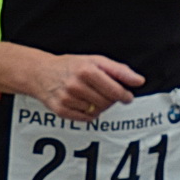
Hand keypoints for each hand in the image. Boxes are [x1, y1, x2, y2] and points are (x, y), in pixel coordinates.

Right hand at [30, 52, 144, 120]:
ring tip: (92, 96)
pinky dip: (89, 114)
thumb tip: (139, 81)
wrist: (41, 72)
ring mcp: (67, 99)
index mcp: (86, 70)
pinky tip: (83, 103)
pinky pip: (85, 119)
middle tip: (107, 94)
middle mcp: (75, 85)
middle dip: (111, 100)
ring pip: (96, 112)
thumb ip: (119, 71)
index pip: (114, 90)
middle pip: (106, 102)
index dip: (124, 96)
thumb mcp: (95, 61)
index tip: (127, 97)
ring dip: (99, 106)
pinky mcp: (60, 110)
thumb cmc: (72, 66)